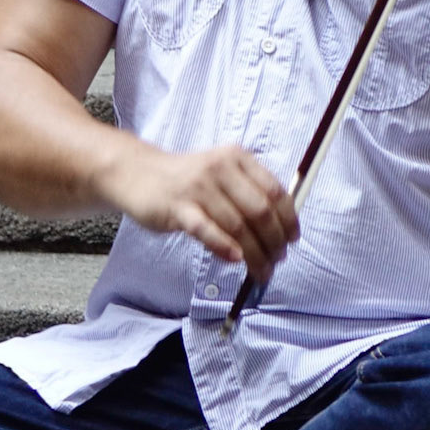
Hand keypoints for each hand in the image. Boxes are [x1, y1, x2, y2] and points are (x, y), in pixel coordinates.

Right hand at [103, 139, 298, 282]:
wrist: (138, 174)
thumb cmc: (186, 180)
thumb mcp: (221, 174)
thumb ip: (247, 193)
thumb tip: (279, 229)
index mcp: (237, 159)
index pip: (275, 191)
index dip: (288, 219)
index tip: (292, 240)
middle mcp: (220, 169)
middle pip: (259, 210)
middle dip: (274, 241)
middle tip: (277, 261)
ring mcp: (197, 188)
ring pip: (236, 225)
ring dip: (254, 253)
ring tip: (261, 271)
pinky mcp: (177, 208)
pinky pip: (206, 230)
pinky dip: (223, 246)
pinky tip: (236, 260)